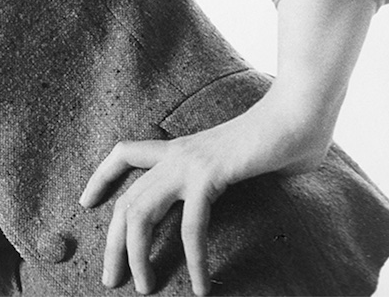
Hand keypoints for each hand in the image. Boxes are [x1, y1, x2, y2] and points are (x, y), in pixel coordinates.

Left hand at [79, 93, 335, 295]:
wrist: (301, 110)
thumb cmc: (287, 135)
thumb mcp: (248, 164)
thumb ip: (239, 181)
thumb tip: (257, 195)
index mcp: (182, 148)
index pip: (125, 154)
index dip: (102, 178)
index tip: (86, 202)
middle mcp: (177, 154)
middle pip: (126, 199)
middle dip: (113, 242)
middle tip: (111, 278)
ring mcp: (189, 164)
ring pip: (141, 212)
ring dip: (137, 255)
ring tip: (144, 288)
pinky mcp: (209, 176)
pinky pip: (191, 227)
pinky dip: (194, 261)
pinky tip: (201, 287)